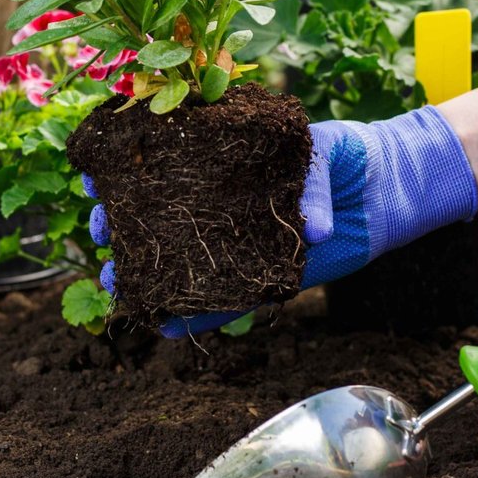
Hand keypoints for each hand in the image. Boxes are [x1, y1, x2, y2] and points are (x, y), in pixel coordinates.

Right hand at [87, 104, 477, 335]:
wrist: (383, 191)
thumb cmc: (347, 155)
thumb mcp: (325, 150)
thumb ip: (311, 184)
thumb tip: (313, 229)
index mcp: (221, 160)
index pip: (161, 163)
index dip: (123, 169)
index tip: (94, 174)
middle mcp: (219, 205)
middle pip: (157, 217)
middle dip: (121, 224)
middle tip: (101, 230)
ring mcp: (235, 244)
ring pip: (179, 264)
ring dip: (144, 276)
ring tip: (115, 283)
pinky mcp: (259, 279)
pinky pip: (220, 304)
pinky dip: (194, 318)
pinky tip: (164, 326)